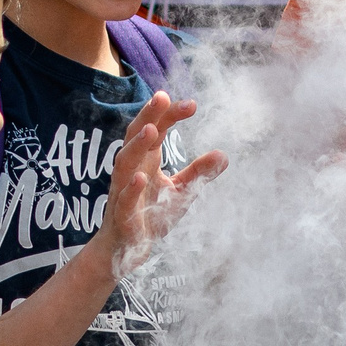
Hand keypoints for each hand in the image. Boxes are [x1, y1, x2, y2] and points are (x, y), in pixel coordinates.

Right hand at [94, 92, 225, 275]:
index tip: (191, 104)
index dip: (169, 115)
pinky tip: (141, 177)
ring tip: (151, 130)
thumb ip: (198, 172)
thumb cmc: (149, 215)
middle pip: (135, 137)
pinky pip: (124, 199)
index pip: (155, 130)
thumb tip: (223, 154)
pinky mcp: (122, 215)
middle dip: (148, 116)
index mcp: (145, 160)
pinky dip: (131, 188)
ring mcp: (123, 191)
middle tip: (163, 97)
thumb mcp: (179, 192)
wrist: (125, 249)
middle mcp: (131, 170)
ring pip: (124, 163)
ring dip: (137, 146)